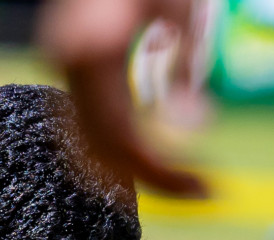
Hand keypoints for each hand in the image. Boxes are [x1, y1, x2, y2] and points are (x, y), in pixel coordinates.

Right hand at [37, 0, 208, 197]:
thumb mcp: (182, 3)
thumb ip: (187, 61)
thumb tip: (195, 125)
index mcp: (91, 53)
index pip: (126, 140)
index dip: (167, 174)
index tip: (211, 187)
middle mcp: (67, 65)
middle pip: (107, 152)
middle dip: (158, 177)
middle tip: (207, 188)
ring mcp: (62, 66)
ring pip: (94, 145)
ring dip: (140, 166)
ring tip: (189, 175)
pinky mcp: (69, 64)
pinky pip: (90, 123)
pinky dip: (125, 144)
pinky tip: (159, 150)